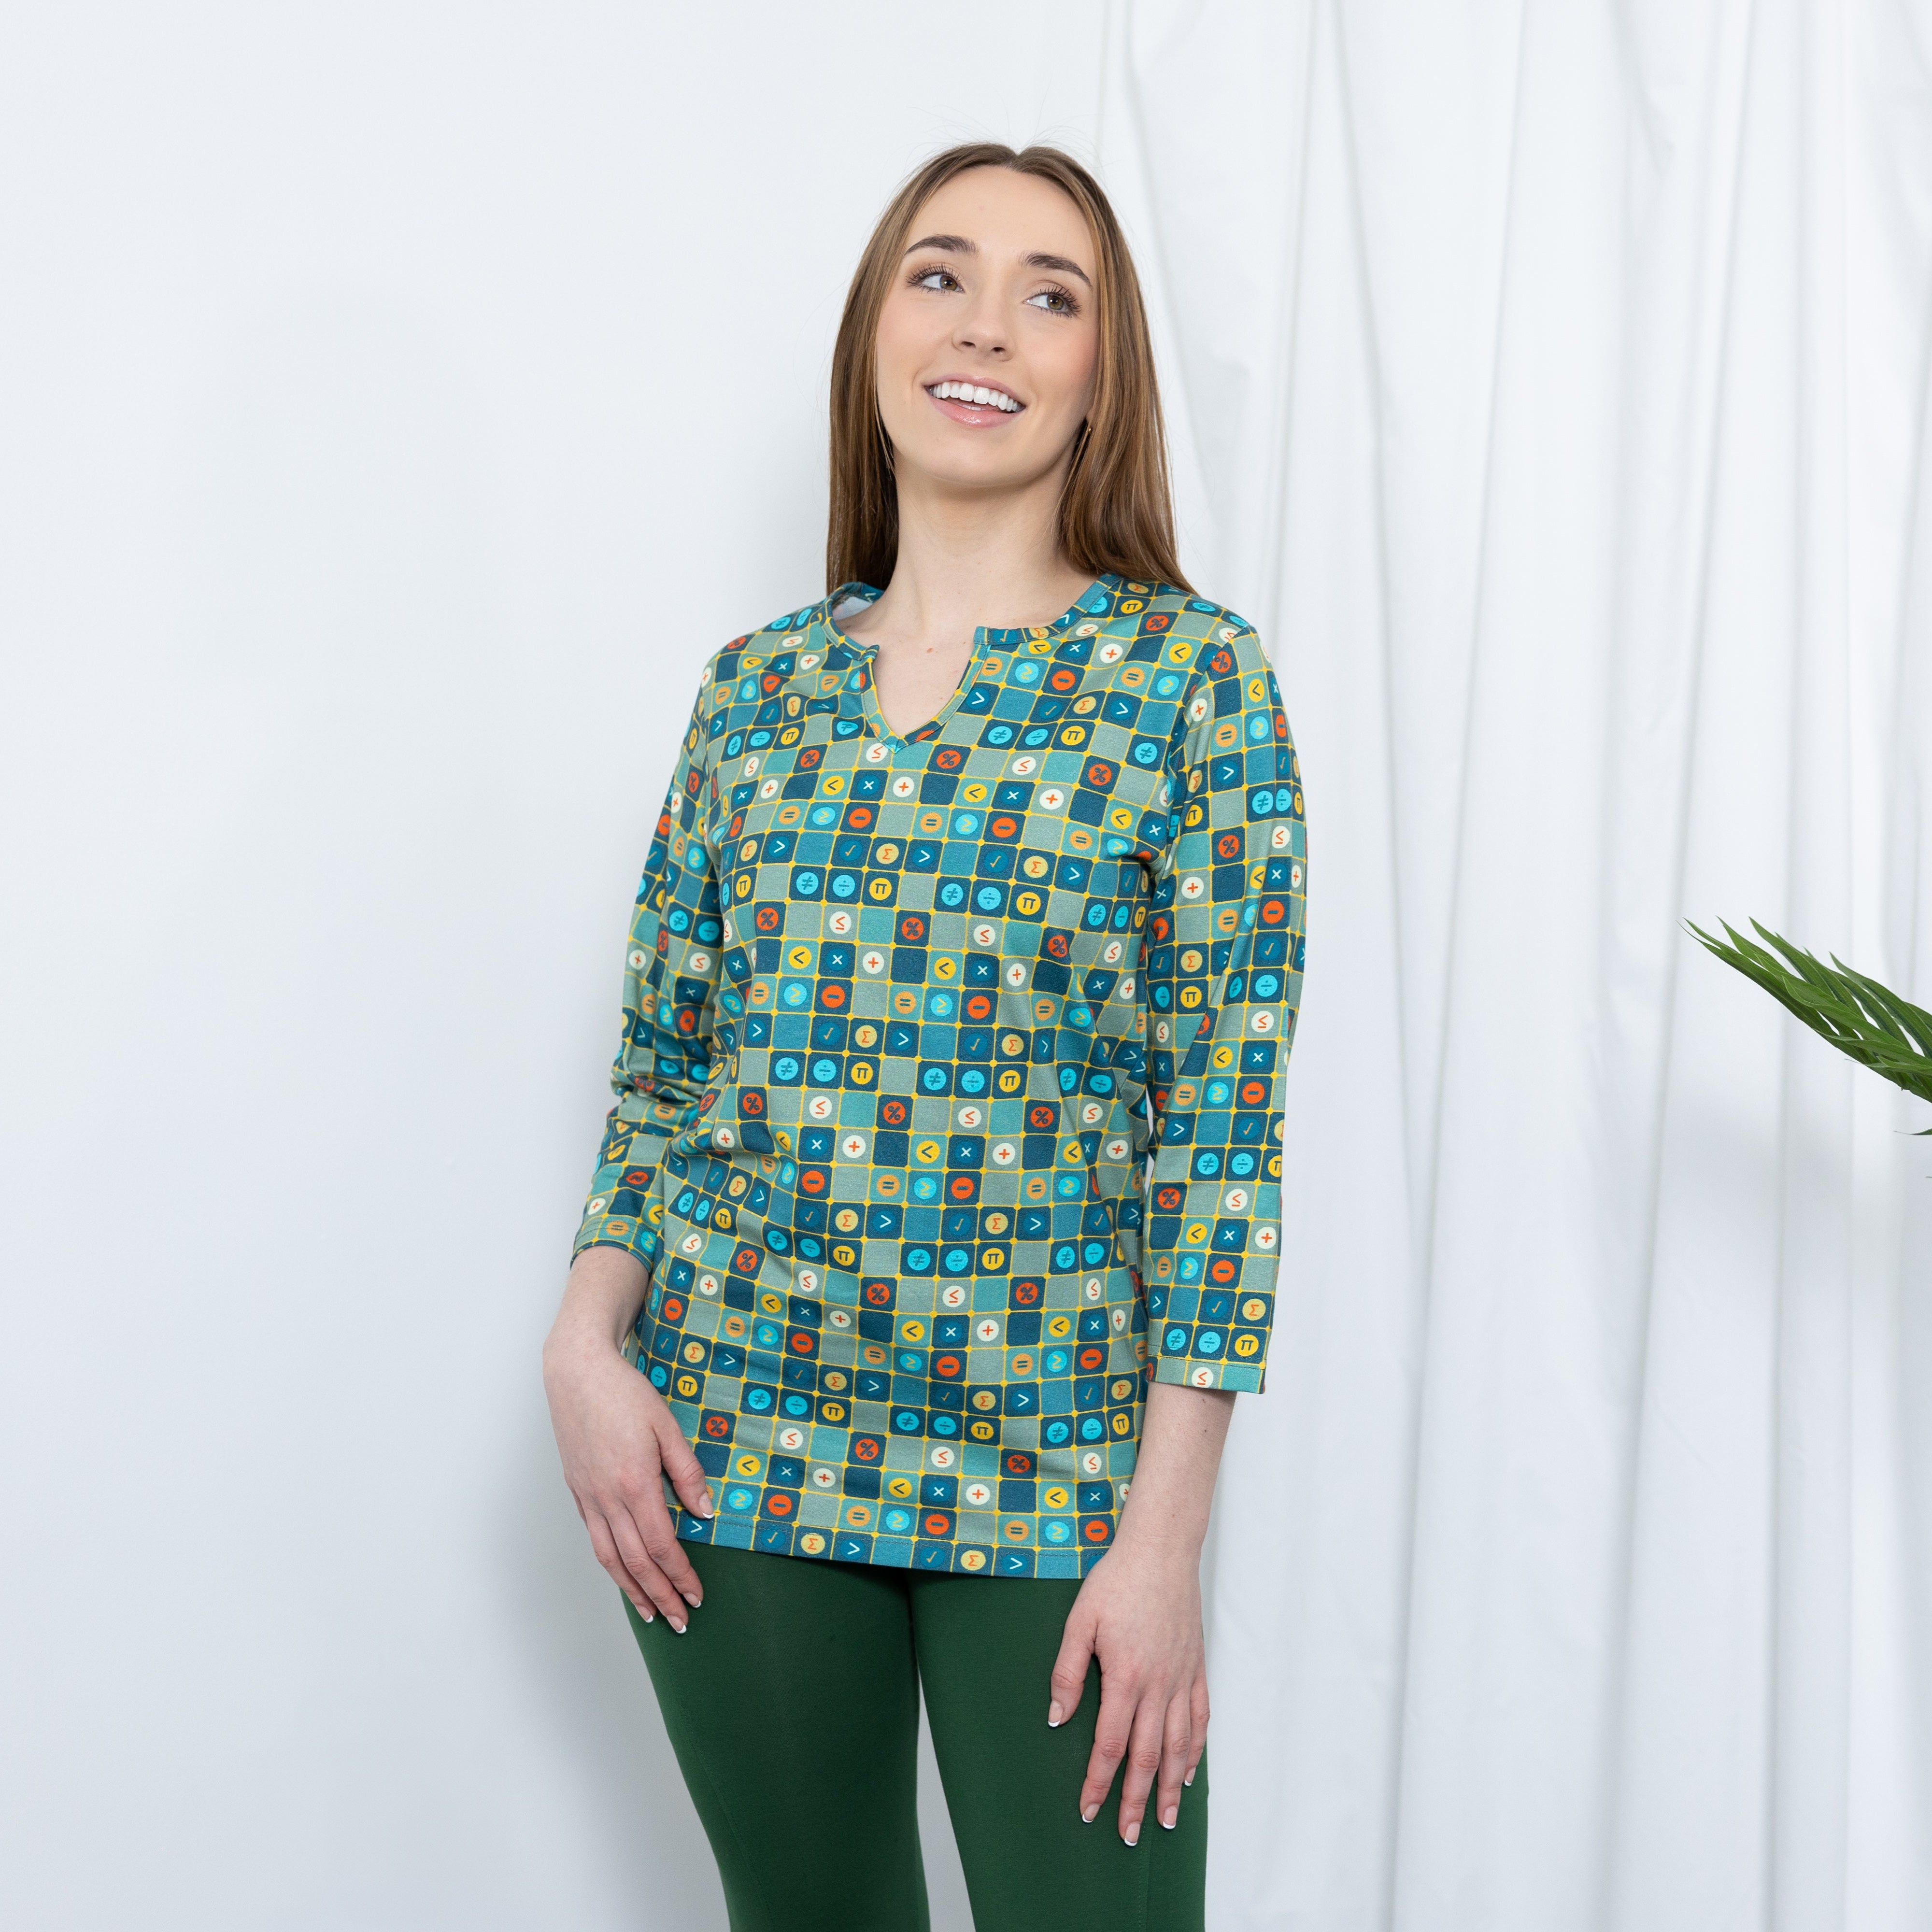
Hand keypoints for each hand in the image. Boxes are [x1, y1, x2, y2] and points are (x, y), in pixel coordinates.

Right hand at [542, 1265, 714, 1629]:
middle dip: (660, 1595)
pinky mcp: (577, 1491)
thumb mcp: (667, 1426)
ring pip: (610, 1557)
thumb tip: (705, 1513)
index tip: (697, 1595)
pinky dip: (611, 1565)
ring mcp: (588, 1497)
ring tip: (650, 1613)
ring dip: (632, 1590)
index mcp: (634, 1482)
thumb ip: (688, 1472)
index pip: (661, 1544)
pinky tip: (622, 1574)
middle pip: (635, 1561)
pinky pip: (595, 1539)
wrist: (577, 1372)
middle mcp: (607, 1497)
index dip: (680, 1574)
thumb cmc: (624, 1393)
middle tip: (680, 1621)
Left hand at [1048, 1529, 1208, 1844]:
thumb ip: (1068, 1672)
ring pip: (1178, 1746)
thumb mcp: (1079, 1621)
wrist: (1160, 1551)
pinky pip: (1199, 1719)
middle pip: (1147, 1757)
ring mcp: (1181, 1678)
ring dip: (1170, 1787)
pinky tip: (1189, 1773)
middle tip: (1128, 1835)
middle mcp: (1158, 1685)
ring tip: (1164, 1820)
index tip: (1087, 1810)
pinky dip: (1196, 1751)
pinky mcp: (1196, 1668)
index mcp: (1126, 1677)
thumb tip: (1057, 1719)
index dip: (1098, 1782)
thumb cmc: (1116, 1582)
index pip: (1110, 1745)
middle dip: (1136, 1800)